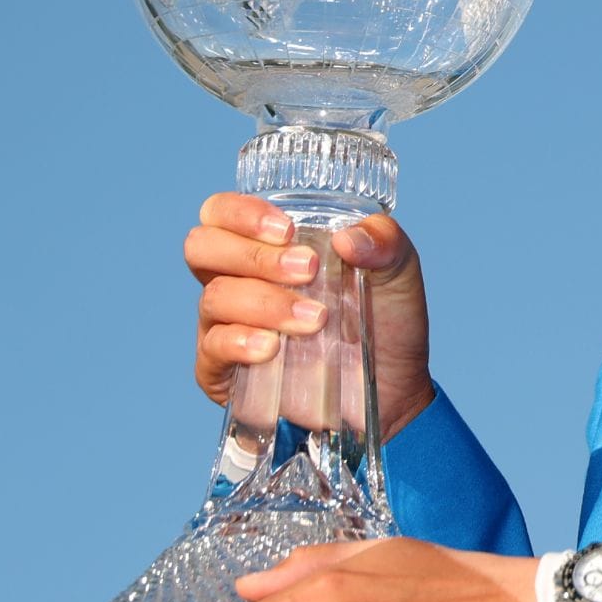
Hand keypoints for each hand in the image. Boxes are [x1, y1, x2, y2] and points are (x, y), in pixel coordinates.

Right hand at [185, 193, 435, 439]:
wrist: (393, 388)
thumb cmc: (385, 321)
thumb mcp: (398, 272)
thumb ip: (384, 241)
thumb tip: (348, 237)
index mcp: (266, 246)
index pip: (221, 212)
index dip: (241, 213)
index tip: (287, 230)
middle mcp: (238, 279)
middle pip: (203, 248)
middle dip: (254, 255)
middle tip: (307, 270)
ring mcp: (226, 325)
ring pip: (215, 298)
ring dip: (266, 303)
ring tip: (316, 319)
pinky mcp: (224, 371)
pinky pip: (211, 348)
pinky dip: (240, 343)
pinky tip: (271, 348)